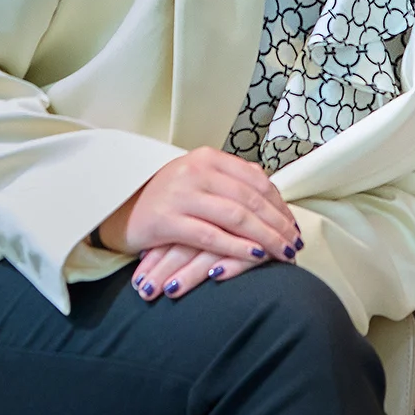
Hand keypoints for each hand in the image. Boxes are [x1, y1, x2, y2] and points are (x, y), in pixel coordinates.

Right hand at [99, 148, 300, 298]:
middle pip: (250, 199)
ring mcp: (180, 194)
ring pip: (235, 217)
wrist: (118, 210)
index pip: (255, 180)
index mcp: (207, 158)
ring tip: (284, 253)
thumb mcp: (198, 179)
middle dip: (278, 224)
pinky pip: (211, 236)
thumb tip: (269, 186)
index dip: (279, 204)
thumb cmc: (166, 198)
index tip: (293, 224)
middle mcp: (195, 171)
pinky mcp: (167, 220)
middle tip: (296, 244)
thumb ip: (231, 179)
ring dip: (265, 237)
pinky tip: (256, 256)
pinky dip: (237, 247)